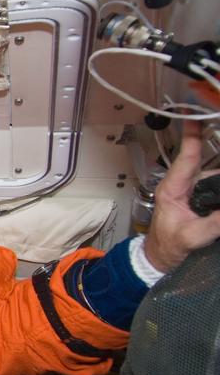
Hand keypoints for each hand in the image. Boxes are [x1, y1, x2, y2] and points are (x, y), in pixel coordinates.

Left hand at [144, 121, 219, 271]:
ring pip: (217, 175)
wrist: (161, 259)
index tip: (196, 115)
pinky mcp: (203, 200)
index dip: (192, 135)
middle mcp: (184, 185)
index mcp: (173, 188)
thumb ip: (214, 223)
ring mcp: (194, 192)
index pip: (186, 157)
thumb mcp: (191, 237)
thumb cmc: (167, 246)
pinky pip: (218, 186)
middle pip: (207, 161)